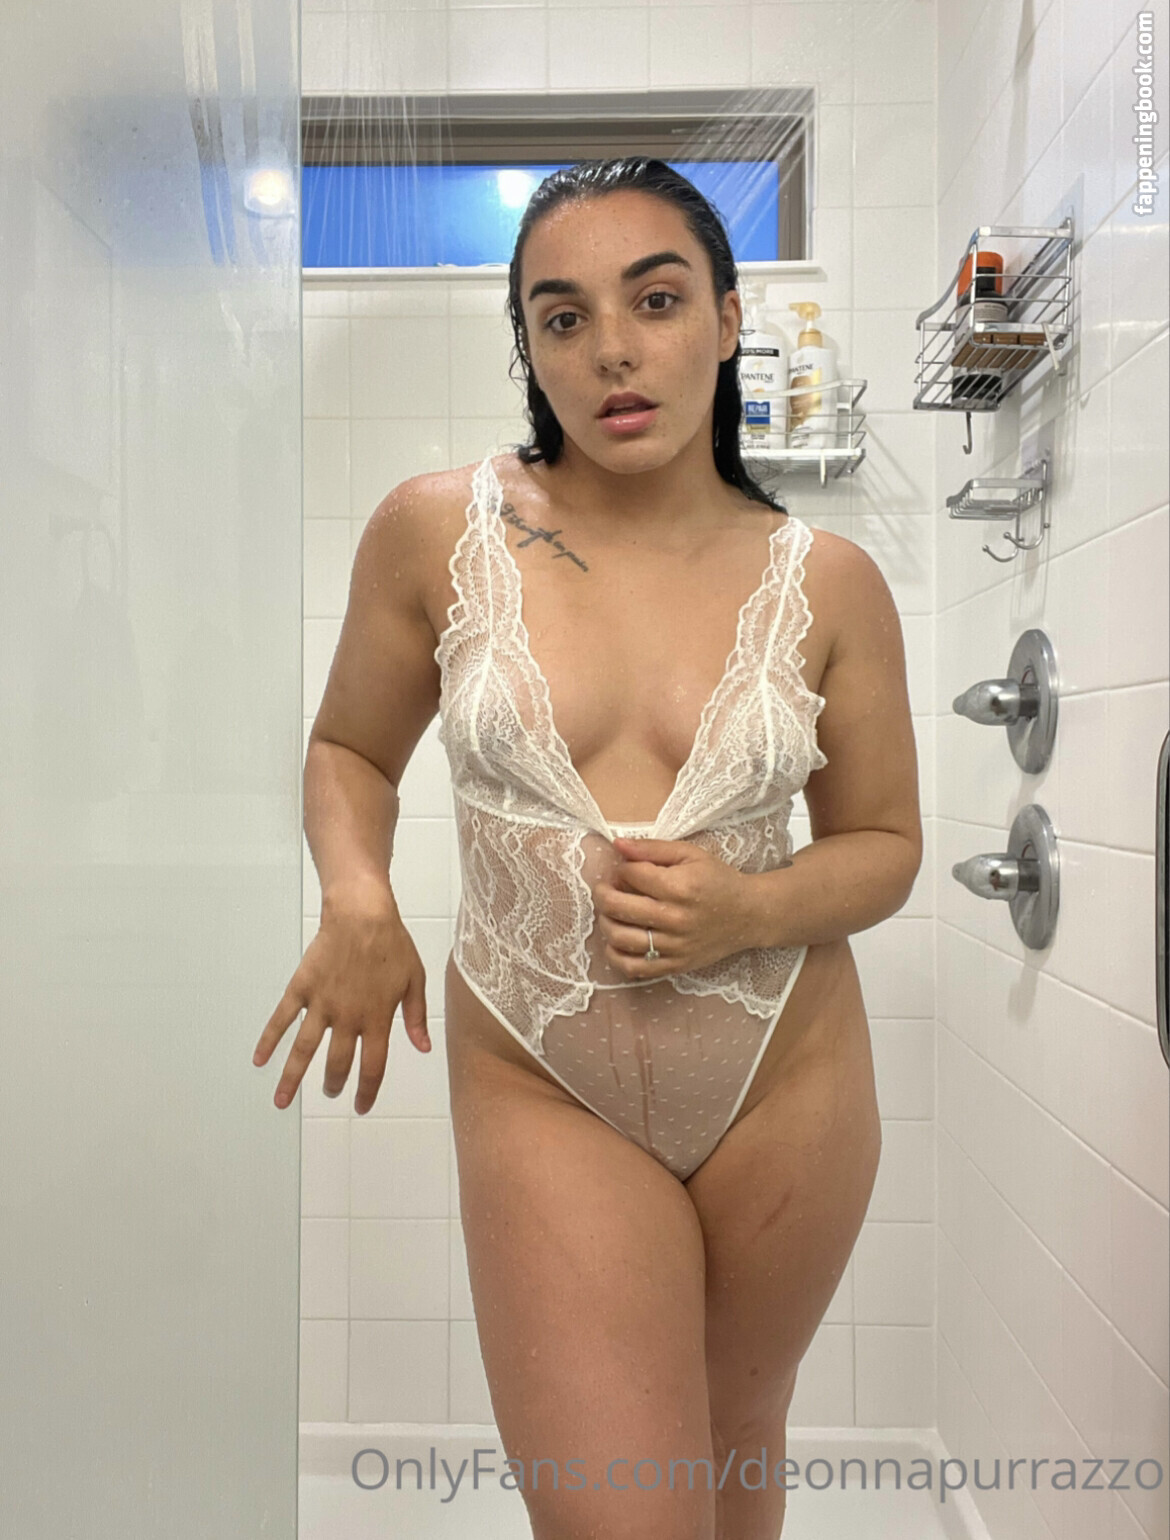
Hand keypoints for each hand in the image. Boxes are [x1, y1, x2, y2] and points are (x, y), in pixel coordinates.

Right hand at [252, 880, 429, 1115]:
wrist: (362, 914)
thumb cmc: (393, 944)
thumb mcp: (415, 980)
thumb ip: (417, 1017)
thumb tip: (423, 1048)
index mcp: (377, 1019)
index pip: (372, 1067)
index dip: (366, 1091)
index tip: (361, 1106)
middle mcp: (347, 1018)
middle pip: (336, 1063)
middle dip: (333, 1084)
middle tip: (331, 1092)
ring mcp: (321, 1004)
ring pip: (303, 1050)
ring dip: (292, 1078)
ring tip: (281, 1101)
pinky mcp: (302, 988)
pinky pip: (281, 1018)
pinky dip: (268, 1040)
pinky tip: (259, 1060)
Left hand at [591, 836, 759, 980]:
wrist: (749, 915)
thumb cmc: (718, 880)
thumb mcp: (690, 854)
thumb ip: (652, 848)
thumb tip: (617, 844)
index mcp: (678, 887)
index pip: (630, 875)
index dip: (621, 868)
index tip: (625, 869)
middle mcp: (674, 918)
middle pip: (617, 906)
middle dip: (602, 893)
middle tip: (605, 888)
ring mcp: (673, 946)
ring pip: (619, 938)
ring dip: (604, 922)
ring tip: (610, 912)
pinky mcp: (674, 965)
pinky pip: (633, 967)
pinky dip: (615, 955)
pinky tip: (616, 941)